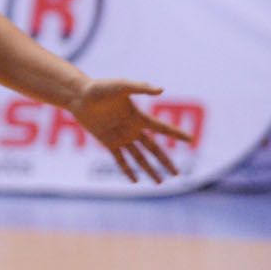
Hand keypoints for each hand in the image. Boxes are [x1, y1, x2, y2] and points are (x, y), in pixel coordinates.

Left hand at [67, 78, 194, 183]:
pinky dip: (128, 170)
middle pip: (154, 149)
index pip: (162, 128)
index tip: (191, 140)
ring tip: (160, 183)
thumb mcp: (121, 86)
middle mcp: (133, 129)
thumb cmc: (100, 88)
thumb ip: (140, 87)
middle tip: (177, 175)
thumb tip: (161, 90)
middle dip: (165, 162)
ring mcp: (121, 137)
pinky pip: (120, 159)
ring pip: (139, 158)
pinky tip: (135, 181)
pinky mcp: (107, 142)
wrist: (79, 96)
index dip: (177, 134)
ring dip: (149, 170)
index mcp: (139, 116)